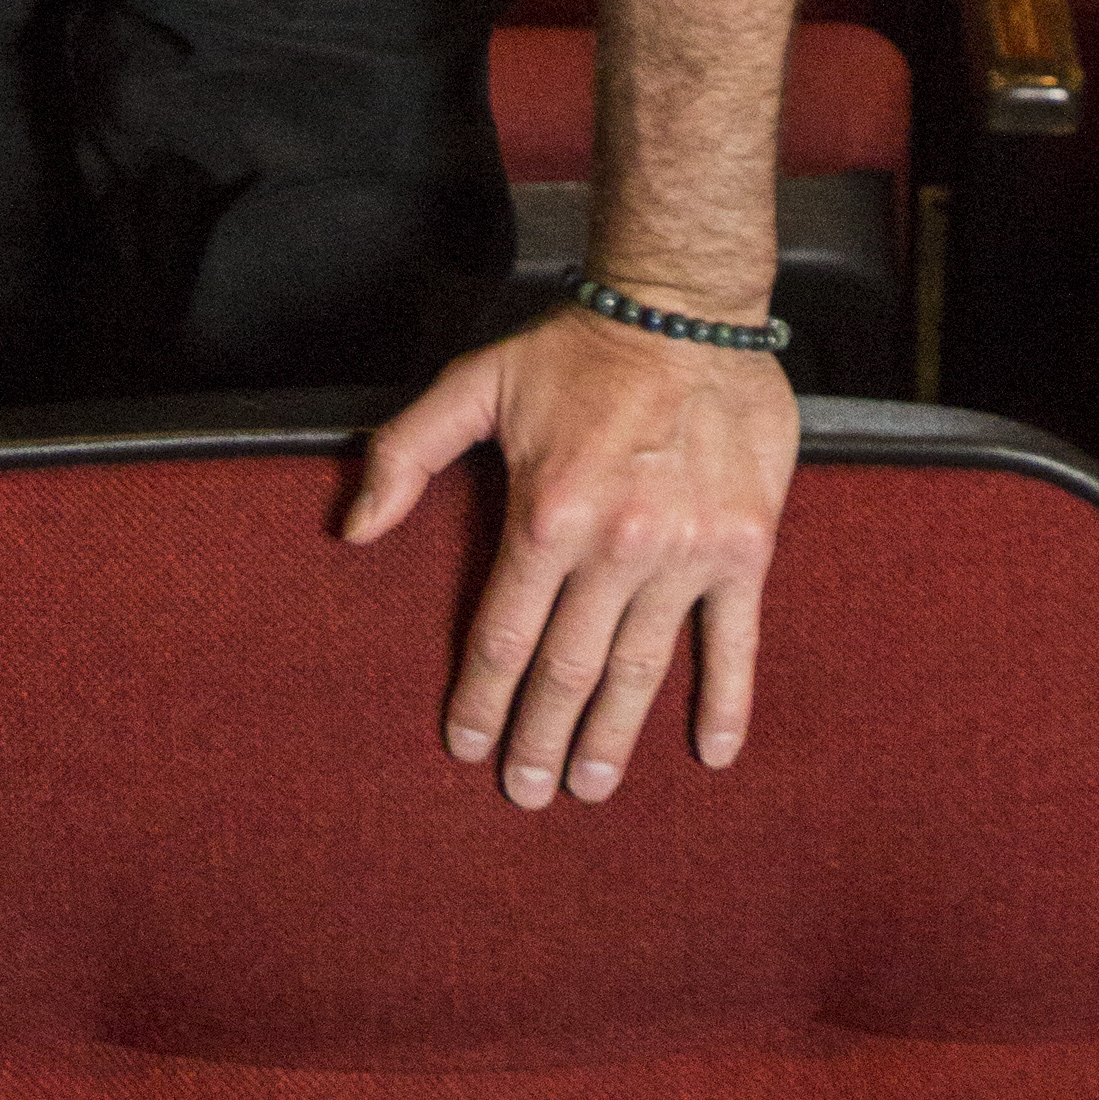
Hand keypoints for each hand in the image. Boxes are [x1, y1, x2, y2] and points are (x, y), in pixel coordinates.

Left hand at [344, 298, 797, 808]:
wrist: (689, 307)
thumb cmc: (578, 349)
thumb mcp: (474, 383)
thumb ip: (406, 454)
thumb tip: (353, 529)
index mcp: (546, 515)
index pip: (502, 635)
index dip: (479, 699)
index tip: (464, 746)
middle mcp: (616, 546)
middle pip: (568, 670)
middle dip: (541, 738)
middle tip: (526, 792)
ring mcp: (686, 553)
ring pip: (640, 669)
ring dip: (613, 737)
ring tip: (591, 786)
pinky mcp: (745, 548)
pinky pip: (733, 640)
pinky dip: (725, 701)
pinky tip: (710, 752)